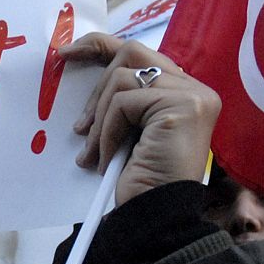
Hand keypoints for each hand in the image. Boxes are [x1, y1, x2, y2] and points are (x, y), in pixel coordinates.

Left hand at [63, 34, 218, 205]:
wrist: (155, 217)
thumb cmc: (140, 182)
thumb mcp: (127, 131)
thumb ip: (123, 100)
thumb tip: (84, 65)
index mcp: (183, 92)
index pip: (139, 53)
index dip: (101, 46)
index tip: (67, 54)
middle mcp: (195, 89)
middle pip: (132, 55)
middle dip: (97, 90)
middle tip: (79, 128)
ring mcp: (192, 96)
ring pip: (124, 78)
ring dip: (100, 118)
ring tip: (92, 152)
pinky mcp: (183, 107)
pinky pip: (124, 103)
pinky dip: (108, 132)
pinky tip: (108, 160)